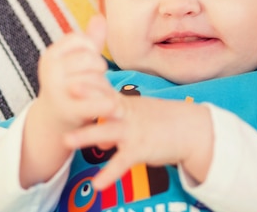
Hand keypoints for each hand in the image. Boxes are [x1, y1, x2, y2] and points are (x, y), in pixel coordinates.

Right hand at [36, 14, 118, 132]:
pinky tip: (113, 106)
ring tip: (98, 93)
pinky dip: (106, 104)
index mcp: (51, 54)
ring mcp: (57, 91)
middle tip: (95, 78)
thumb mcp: (77, 60)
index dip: (91, 50)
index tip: (88, 61)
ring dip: (103, 86)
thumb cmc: (70, 83)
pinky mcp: (67, 111)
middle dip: (99, 68)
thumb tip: (100, 17)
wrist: (54, 119)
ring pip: (94, 79)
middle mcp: (50, 71)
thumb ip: (91, 39)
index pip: (82, 40)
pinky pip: (94, 102)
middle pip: (90, 59)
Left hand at [64, 96, 213, 189]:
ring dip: (87, 135)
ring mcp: (134, 131)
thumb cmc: (162, 121)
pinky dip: (109, 174)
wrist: (191, 129)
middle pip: (105, 104)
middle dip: (87, 97)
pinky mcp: (141, 150)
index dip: (89, 82)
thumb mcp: (138, 114)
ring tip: (66, 140)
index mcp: (126, 104)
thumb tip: (98, 138)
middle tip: (67, 88)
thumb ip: (116, 121)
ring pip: (108, 132)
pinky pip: (122, 163)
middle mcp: (128, 115)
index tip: (70, 72)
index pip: (105, 90)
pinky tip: (97, 184)